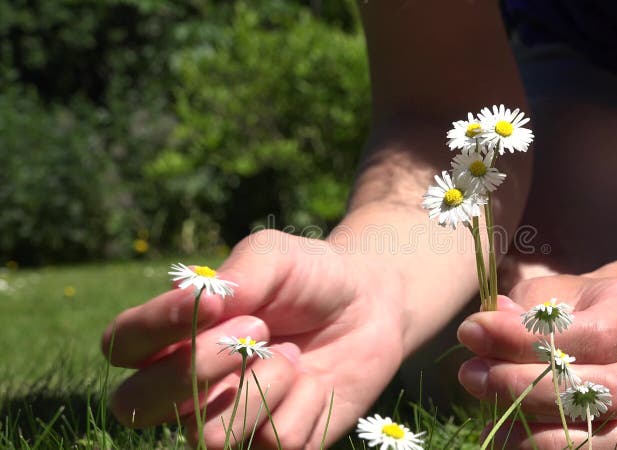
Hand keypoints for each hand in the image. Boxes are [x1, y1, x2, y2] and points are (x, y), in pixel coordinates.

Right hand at [101, 229, 406, 448]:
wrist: (374, 303)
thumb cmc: (311, 275)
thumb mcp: (271, 256)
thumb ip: (232, 278)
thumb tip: (198, 307)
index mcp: (174, 332)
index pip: (121, 344)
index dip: (153, 328)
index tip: (216, 302)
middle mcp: (189, 383)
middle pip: (138, 404)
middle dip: (199, 366)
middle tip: (258, 328)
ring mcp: (229, 418)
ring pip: (210, 436)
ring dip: (261, 388)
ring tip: (293, 356)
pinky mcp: (277, 441)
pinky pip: (275, 442)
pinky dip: (305, 405)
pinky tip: (317, 382)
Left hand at [457, 275, 616, 449]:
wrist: (613, 329)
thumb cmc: (572, 307)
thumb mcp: (546, 293)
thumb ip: (518, 312)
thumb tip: (480, 333)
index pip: (595, 336)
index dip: (529, 340)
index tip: (473, 331)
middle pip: (599, 391)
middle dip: (524, 386)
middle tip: (472, 374)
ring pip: (604, 439)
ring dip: (536, 434)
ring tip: (489, 423)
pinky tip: (508, 441)